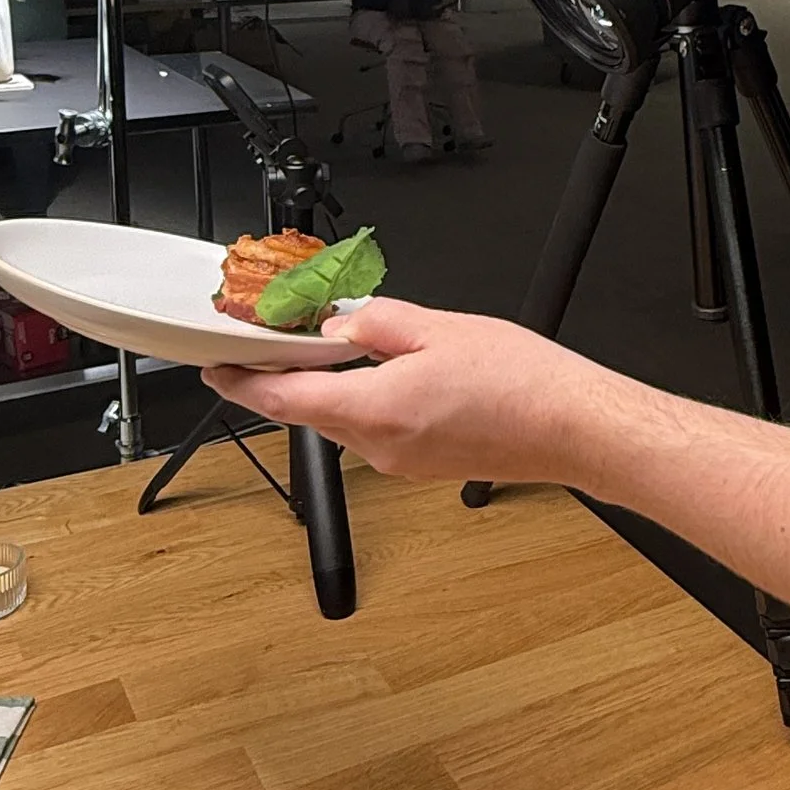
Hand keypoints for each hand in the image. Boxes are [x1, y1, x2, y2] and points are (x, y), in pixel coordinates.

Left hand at [203, 293, 616, 484]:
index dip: (239, 384)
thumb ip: (374, 324)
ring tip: (351, 346)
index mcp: (377, 410)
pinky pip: (378, 430)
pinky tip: (395, 373)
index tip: (215, 367)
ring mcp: (403, 463)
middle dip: (293, 374)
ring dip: (336, 387)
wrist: (573, 426)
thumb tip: (338, 326)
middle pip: (311, 410)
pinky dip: (370, 401)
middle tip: (284, 336)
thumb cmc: (522, 383)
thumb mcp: (437, 328)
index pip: (282, 401)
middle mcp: (382, 448)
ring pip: (347, 419)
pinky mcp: (424, 465)